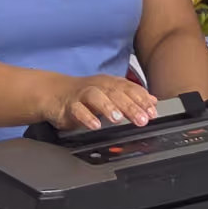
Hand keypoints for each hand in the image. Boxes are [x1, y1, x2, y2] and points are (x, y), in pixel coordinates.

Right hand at [43, 75, 157, 132]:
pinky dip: (86, 117)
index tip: (152, 112)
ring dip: (108, 107)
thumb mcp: (111, 94)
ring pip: (96, 97)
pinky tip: (95, 126)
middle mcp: (98, 86)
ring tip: (118, 118)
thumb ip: (132, 97)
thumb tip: (153, 101)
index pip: (129, 89)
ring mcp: (82, 95)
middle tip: (142, 119)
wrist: (54, 93)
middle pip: (116, 93)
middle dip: (130, 106)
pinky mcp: (69, 105)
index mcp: (110, 83)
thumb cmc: (85, 95)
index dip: (142, 100)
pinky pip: (77, 110)